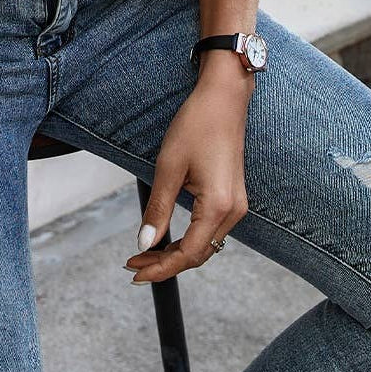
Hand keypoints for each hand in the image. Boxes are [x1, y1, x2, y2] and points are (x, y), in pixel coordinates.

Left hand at [125, 60, 250, 282]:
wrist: (224, 98)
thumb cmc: (197, 125)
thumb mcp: (169, 166)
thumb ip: (158, 208)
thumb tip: (145, 243)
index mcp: (218, 207)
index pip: (188, 254)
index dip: (160, 268)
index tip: (135, 273)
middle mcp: (233, 212)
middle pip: (198, 255)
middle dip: (165, 264)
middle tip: (133, 265)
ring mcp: (236, 205)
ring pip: (205, 245)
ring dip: (176, 252)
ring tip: (144, 253)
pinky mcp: (233, 198)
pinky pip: (210, 230)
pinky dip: (189, 238)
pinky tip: (167, 237)